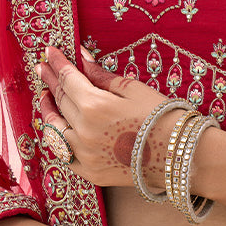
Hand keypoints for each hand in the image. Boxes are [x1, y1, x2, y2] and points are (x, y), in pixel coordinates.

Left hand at [37, 46, 172, 188]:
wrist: (181, 157)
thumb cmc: (163, 117)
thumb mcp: (134, 90)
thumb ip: (102, 76)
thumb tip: (82, 58)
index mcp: (94, 106)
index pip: (68, 79)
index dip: (57, 64)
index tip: (49, 53)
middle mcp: (83, 131)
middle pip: (60, 101)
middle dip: (51, 82)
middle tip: (43, 69)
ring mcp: (85, 155)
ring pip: (55, 130)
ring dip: (49, 111)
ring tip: (46, 98)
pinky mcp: (90, 172)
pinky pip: (65, 154)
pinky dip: (59, 139)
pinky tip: (59, 130)